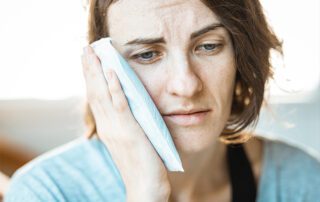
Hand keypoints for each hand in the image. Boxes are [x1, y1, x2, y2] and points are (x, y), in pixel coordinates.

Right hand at [81, 46, 170, 200]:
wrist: (145, 189)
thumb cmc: (141, 166)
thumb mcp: (130, 142)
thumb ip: (126, 125)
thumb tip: (129, 111)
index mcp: (108, 128)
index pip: (96, 98)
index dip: (91, 78)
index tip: (89, 61)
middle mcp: (108, 127)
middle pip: (94, 92)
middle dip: (89, 69)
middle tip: (85, 48)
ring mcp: (117, 129)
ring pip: (103, 94)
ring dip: (97, 71)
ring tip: (92, 51)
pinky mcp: (130, 131)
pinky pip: (120, 105)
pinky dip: (114, 87)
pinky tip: (111, 71)